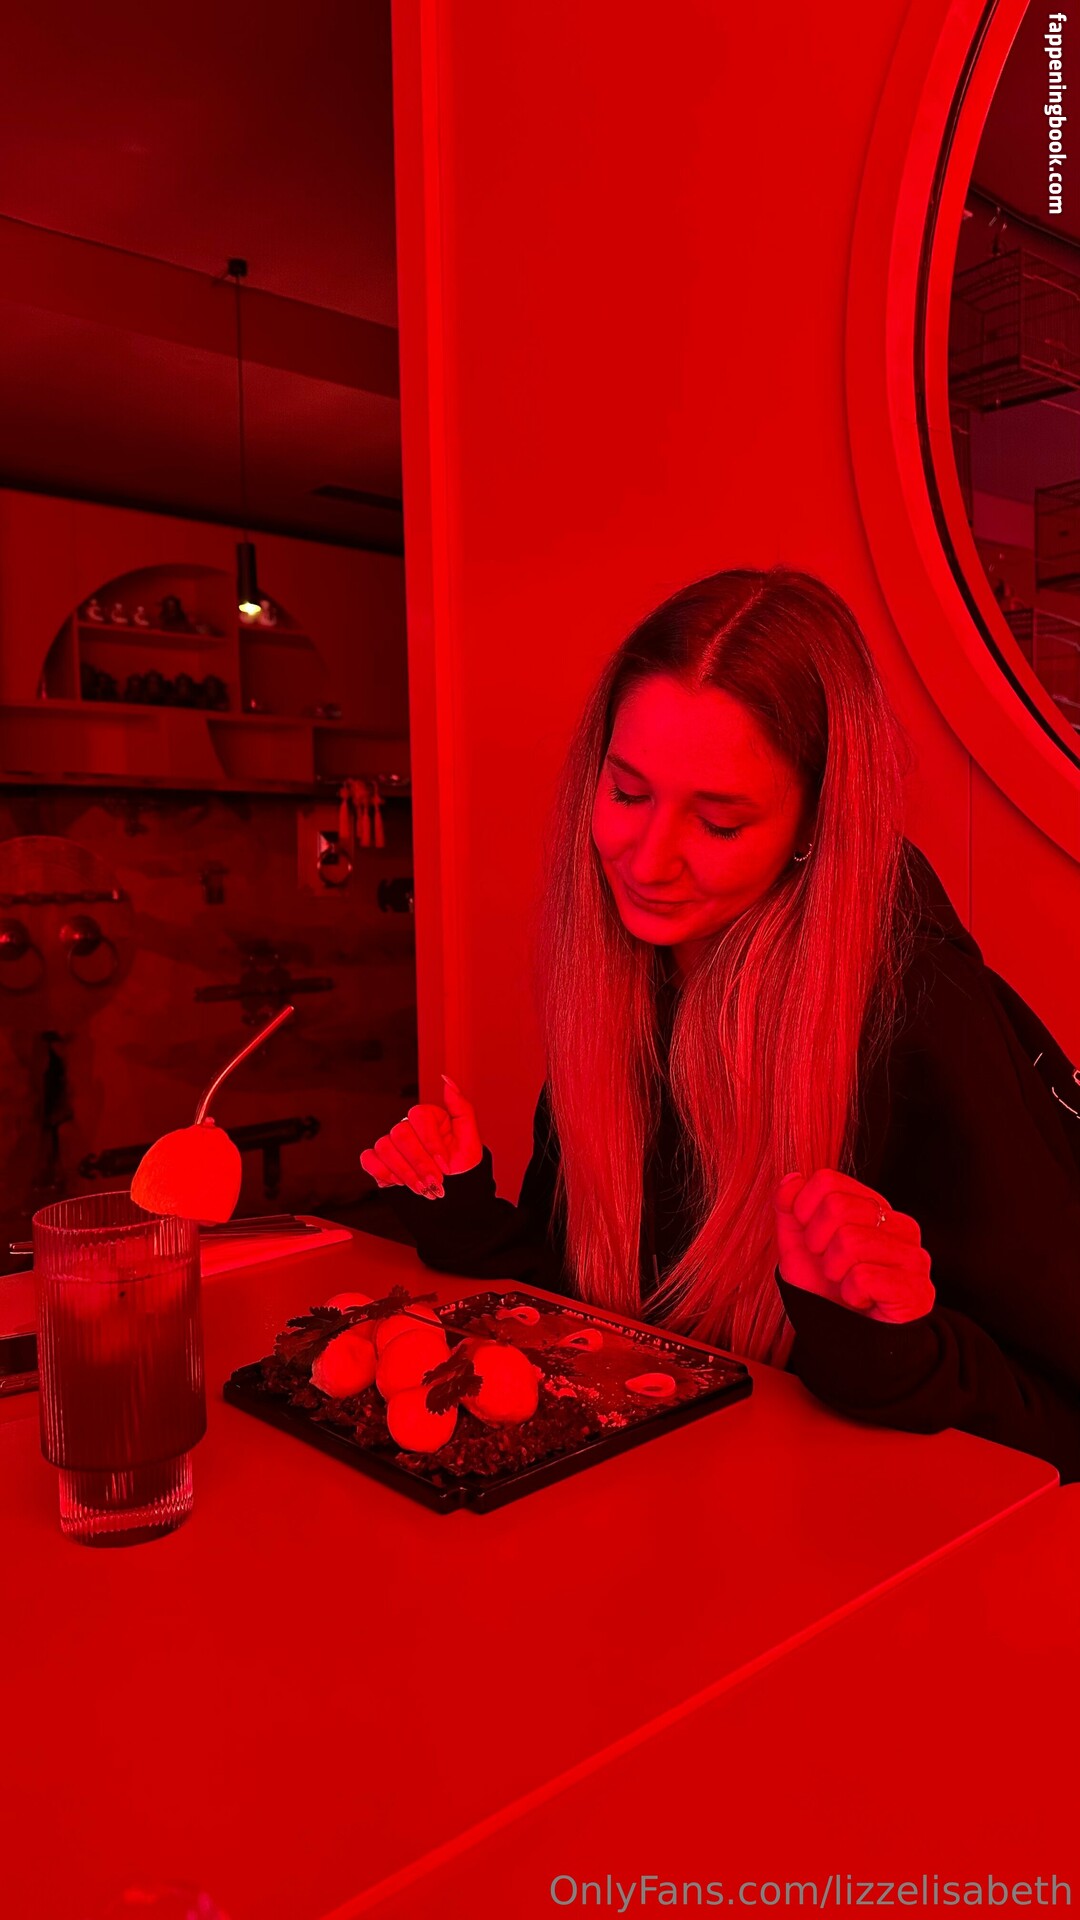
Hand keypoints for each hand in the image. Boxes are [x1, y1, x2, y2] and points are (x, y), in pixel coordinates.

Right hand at [359, 1073, 482, 1197]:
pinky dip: (382, 1172)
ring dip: (406, 1172)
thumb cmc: (462, 1158)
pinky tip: (400, 1183)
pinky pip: (368, 1159)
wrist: (455, 1185)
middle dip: (420, 1163)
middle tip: (436, 1182)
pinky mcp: (378, 1160)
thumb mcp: (470, 1135)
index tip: (446, 1165)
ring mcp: (391, 1142)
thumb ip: (461, 1106)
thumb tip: (446, 1080)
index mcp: (426, 1116)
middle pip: (400, 1134)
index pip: (419, 1117)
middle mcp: (406, 1126)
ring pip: (384, 1148)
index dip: (431, 1143)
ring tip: (424, 1187)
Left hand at [772, 1169, 934, 1323]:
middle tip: (829, 1267)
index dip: (803, 1210)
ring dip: (833, 1272)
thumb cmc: (828, 1291)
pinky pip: (864, 1277)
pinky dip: (851, 1293)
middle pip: (837, 1206)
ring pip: (850, 1241)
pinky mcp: (918, 1289)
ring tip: (845, 1284)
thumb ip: (789, 1211)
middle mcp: (899, 1224)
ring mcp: (914, 1256)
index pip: (828, 1181)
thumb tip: (791, 1179)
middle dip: (817, 1243)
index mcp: (873, 1207)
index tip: (809, 1239)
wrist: (852, 1341)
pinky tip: (862, 1300)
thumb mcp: (797, 1248)